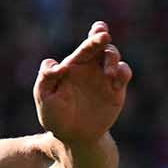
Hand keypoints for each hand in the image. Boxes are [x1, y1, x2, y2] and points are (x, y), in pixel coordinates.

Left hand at [34, 22, 131, 143]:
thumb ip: (46, 78)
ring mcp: (104, 77)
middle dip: (101, 37)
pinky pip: (123, 74)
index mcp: (72, 65)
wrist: (72, 136)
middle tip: (103, 35)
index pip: (83, 48)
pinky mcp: (116, 89)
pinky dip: (123, 72)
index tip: (98, 31)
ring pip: (113, 56)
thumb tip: (57, 65)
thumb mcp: (44, 97)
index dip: (91, 37)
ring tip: (108, 72)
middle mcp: (90, 67)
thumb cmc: (54, 114)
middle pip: (99, 45)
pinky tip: (116, 80)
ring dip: (112, 57)